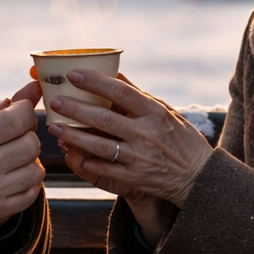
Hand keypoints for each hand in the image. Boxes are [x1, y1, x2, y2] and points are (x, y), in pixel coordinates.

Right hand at [0, 93, 43, 233]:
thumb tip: (9, 100)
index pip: (19, 118)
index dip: (25, 108)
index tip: (18, 109)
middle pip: (32, 143)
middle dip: (27, 133)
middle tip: (12, 134)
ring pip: (36, 170)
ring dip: (29, 159)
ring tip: (13, 156)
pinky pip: (30, 195)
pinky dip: (29, 182)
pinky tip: (15, 175)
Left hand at [47, 71, 211, 219]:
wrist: (198, 177)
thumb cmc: (182, 140)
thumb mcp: (167, 113)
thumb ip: (140, 96)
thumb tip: (115, 76)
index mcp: (155, 113)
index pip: (121, 93)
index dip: (95, 82)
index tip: (73, 74)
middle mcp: (146, 134)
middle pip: (104, 119)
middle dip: (75, 109)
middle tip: (54, 100)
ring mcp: (139, 158)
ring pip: (99, 146)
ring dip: (73, 136)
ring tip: (54, 126)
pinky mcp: (134, 178)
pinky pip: (103, 170)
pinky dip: (84, 161)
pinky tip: (70, 152)